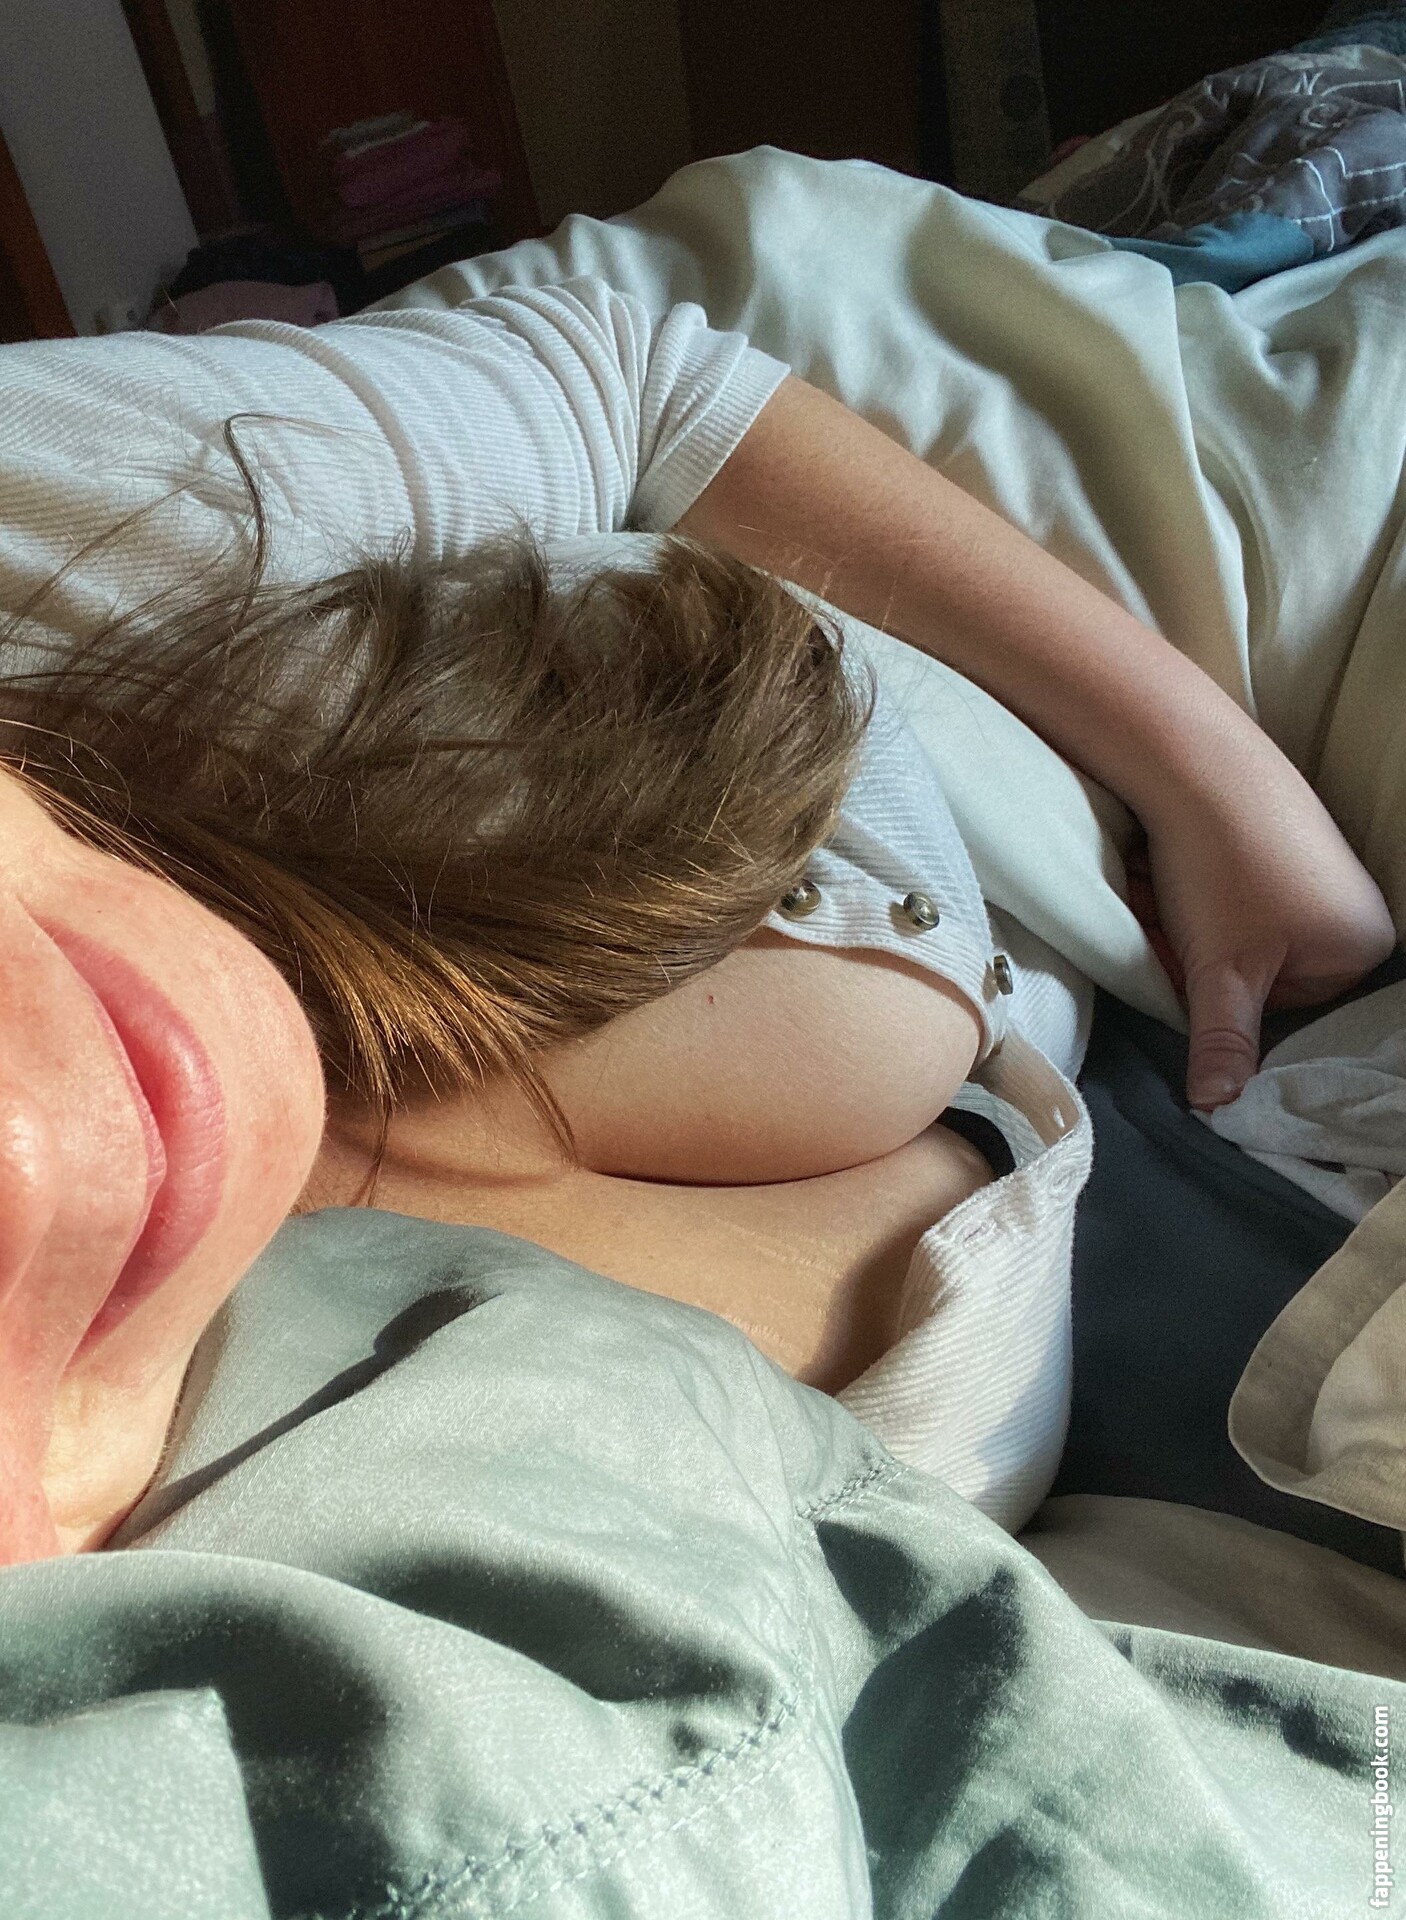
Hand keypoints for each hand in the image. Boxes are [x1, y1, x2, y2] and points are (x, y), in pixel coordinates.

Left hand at [1126, 764, 1396, 1110]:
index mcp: (1360, 950)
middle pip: (1253, 975)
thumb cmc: (1224, 868)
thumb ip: (1224, 1042)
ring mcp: (1318, 875)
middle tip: (1168, 923)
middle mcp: (1352, 913)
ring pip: (1230, 937)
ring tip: (1164, 891)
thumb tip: (1219, 1110)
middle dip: (1197, 958)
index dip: (1219, 996)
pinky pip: (1226, 898)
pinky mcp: (1280, 846)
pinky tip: (1168, 871)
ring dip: (1184, 926)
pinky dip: (1188, 894)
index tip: (1186, 967)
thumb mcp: (1222, 972)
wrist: (1196, 761)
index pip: (1277, 1013)